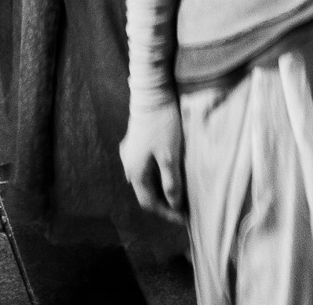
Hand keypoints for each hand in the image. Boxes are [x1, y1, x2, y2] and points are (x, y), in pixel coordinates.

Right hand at [120, 99, 186, 221]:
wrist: (152, 94)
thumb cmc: (163, 125)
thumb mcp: (170, 157)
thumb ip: (171, 183)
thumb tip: (174, 205)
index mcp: (135, 173)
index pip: (150, 203)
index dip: (167, 213)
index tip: (184, 218)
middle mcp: (128, 166)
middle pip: (146, 192)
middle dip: (164, 202)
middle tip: (183, 207)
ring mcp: (129, 154)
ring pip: (145, 179)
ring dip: (160, 187)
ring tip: (178, 191)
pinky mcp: (134, 143)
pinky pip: (145, 166)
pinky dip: (157, 174)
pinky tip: (168, 171)